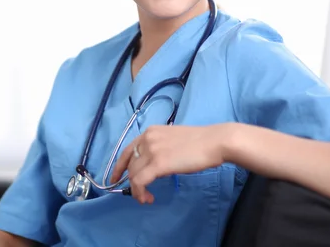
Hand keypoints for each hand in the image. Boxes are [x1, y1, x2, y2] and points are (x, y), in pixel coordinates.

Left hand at [110, 123, 233, 203]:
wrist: (214, 142)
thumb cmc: (200, 142)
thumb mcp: (173, 140)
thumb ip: (160, 148)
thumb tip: (155, 165)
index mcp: (150, 132)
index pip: (127, 150)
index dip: (119, 166)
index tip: (115, 178)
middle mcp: (147, 139)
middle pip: (130, 165)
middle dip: (131, 182)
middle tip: (140, 194)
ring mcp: (151, 150)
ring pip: (133, 174)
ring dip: (137, 190)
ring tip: (147, 198)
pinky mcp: (158, 163)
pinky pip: (139, 181)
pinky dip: (140, 192)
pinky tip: (147, 198)